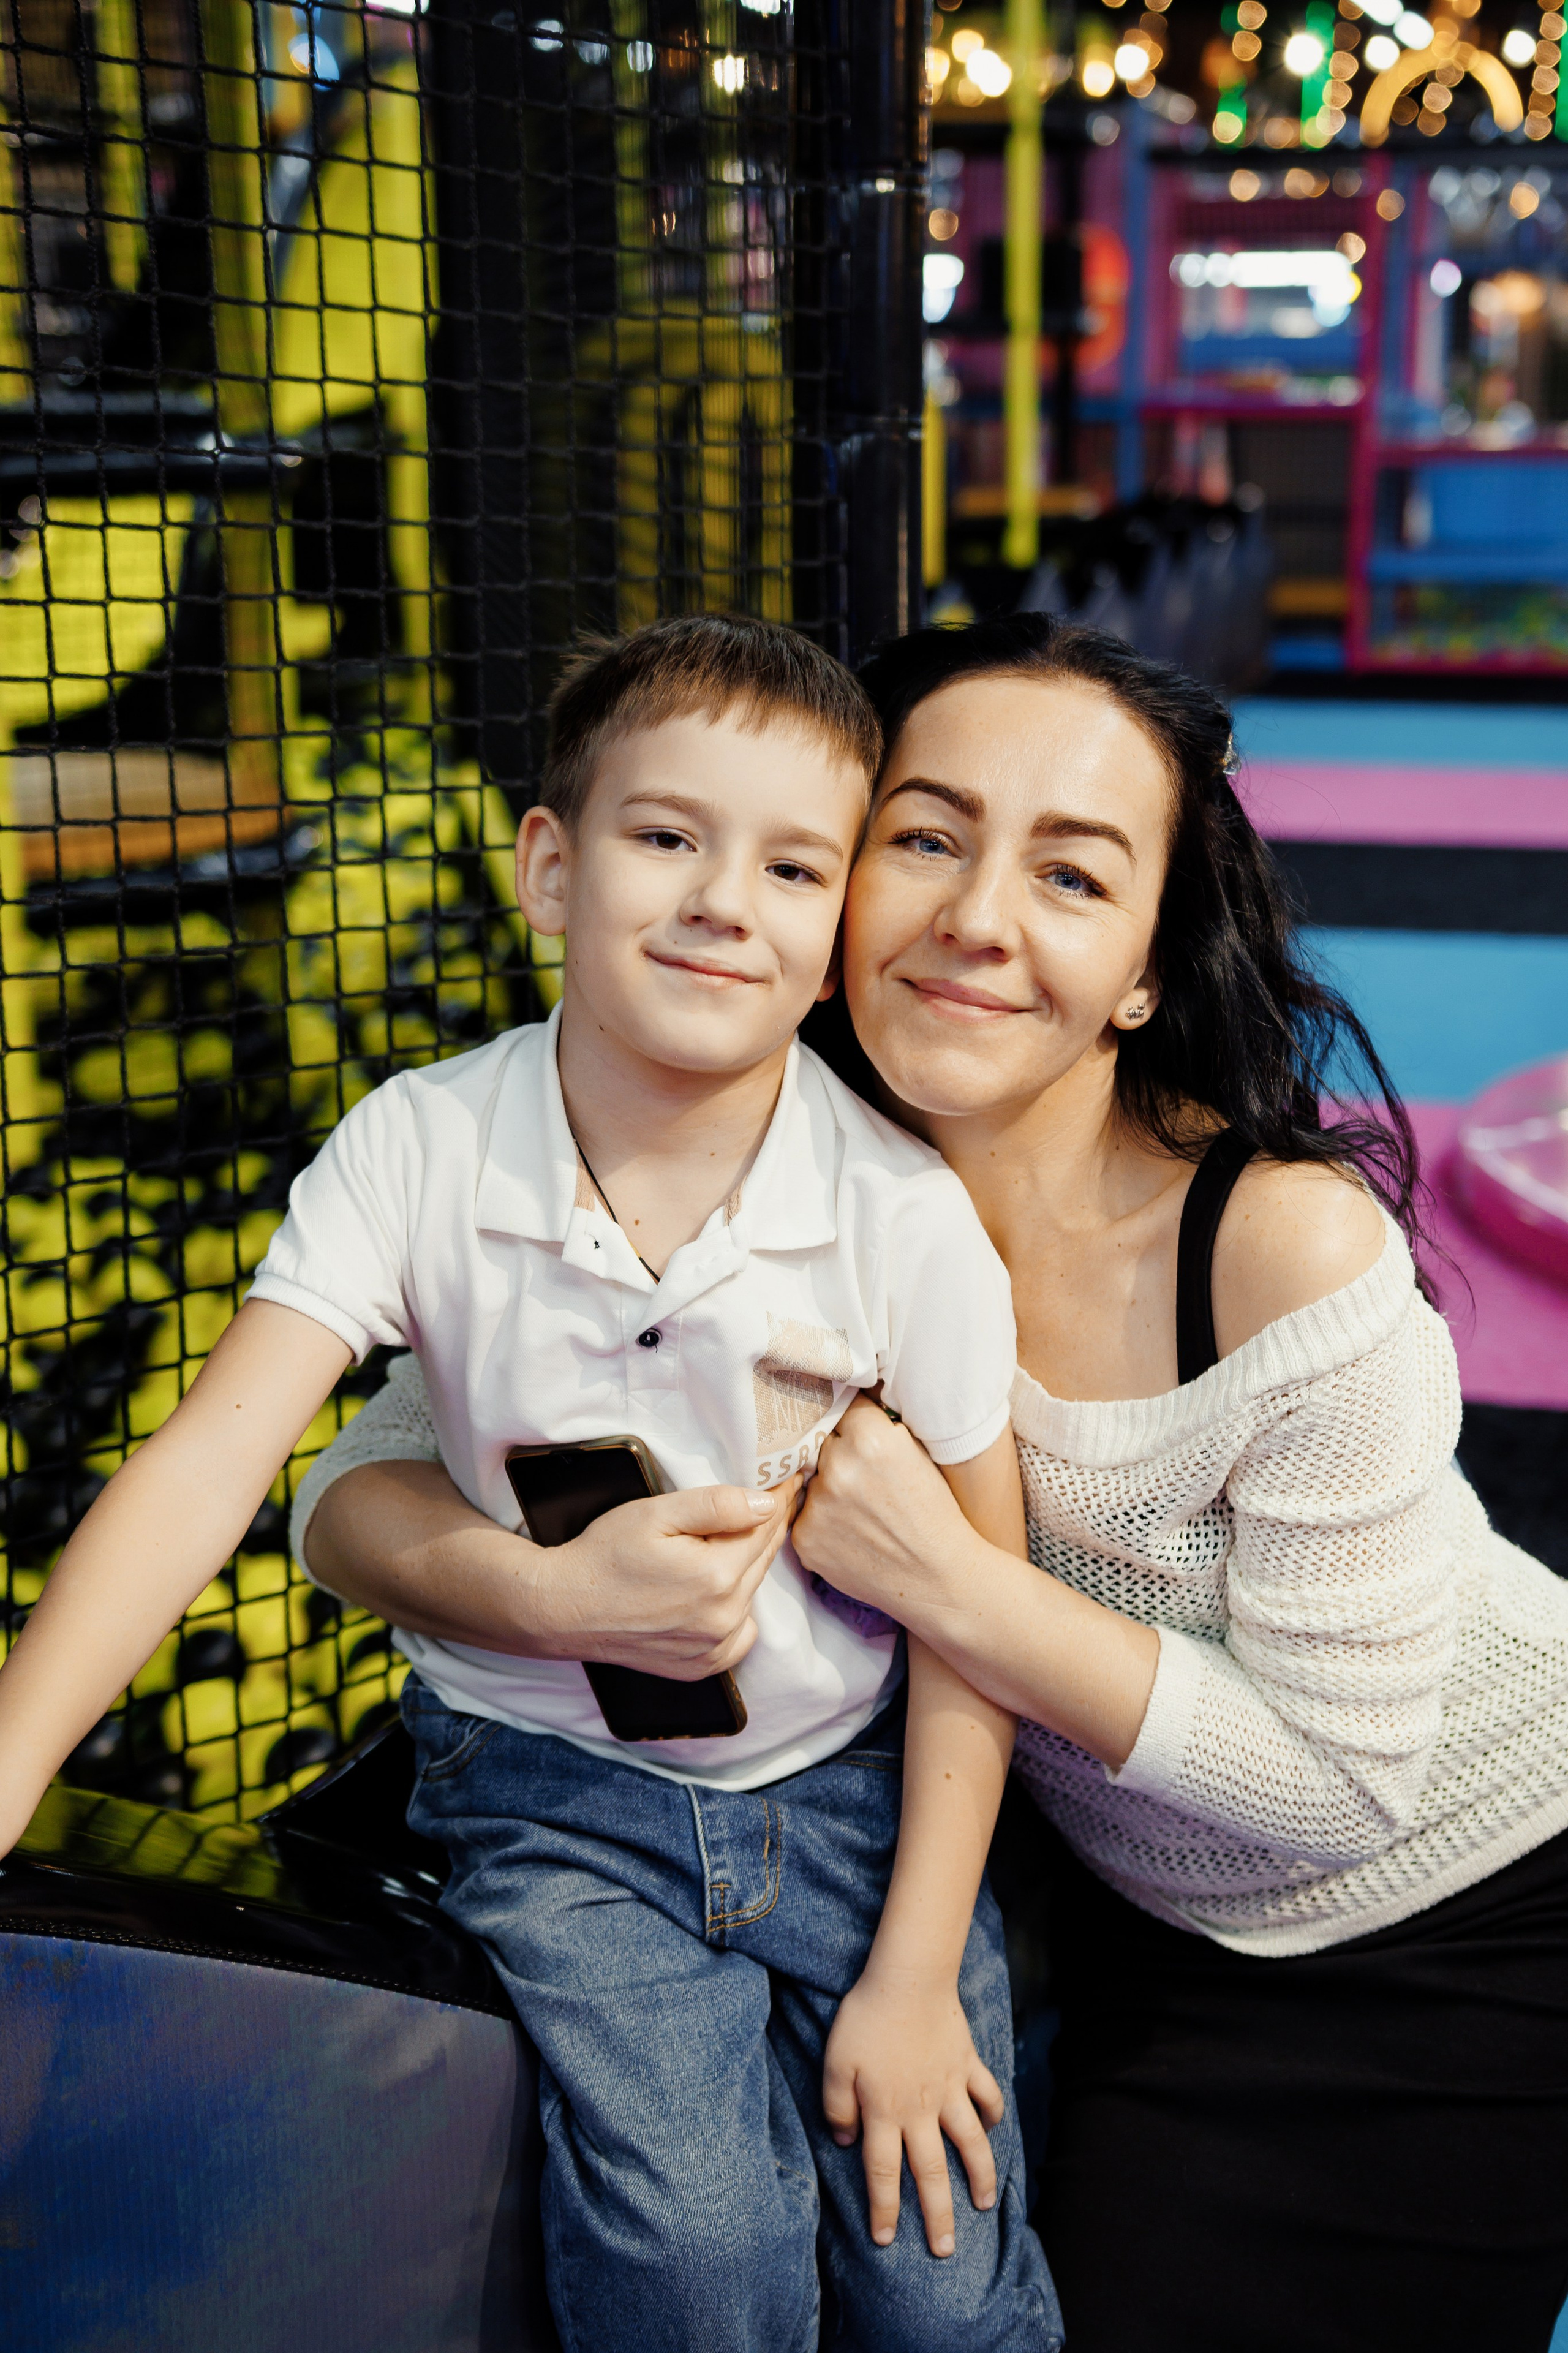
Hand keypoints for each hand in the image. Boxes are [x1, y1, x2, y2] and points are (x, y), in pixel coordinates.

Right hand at [549, 1478, 800, 1679]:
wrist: (565, 1608)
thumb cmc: (605, 1554)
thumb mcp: (655, 1514)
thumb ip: (716, 1506)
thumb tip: (767, 1504)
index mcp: (717, 1576)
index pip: (765, 1528)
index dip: (777, 1500)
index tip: (790, 1480)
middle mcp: (724, 1618)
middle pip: (762, 1560)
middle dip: (767, 1528)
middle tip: (775, 1499)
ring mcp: (715, 1648)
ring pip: (752, 1593)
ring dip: (749, 1567)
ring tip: (733, 1542)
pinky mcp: (704, 1666)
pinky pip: (741, 1633)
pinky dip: (737, 1610)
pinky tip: (718, 1592)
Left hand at [792, 1396, 970, 1621]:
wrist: (939, 1578)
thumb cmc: (934, 1514)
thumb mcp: (918, 1454)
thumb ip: (880, 1427)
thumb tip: (849, 1400)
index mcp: (871, 1439)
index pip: (845, 1408)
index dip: (858, 1426)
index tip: (865, 1439)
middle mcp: (838, 1468)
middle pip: (824, 1443)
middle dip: (840, 1455)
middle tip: (866, 1481)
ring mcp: (817, 1506)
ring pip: (812, 1480)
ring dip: (828, 1489)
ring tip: (861, 1512)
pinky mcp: (804, 1539)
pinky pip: (804, 1514)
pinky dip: (821, 1521)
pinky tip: (850, 1534)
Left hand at [823, 1962, 1004, 2256]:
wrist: (908, 1979)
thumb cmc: (865, 2018)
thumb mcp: (834, 2063)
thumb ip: (836, 2106)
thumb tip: (843, 2141)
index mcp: (885, 2112)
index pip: (884, 2173)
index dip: (884, 2209)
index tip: (886, 2240)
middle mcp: (921, 2109)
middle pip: (931, 2172)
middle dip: (938, 2216)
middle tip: (945, 2250)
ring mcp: (950, 2088)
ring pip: (970, 2143)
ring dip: (980, 2176)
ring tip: (985, 2205)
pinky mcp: (968, 2064)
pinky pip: (988, 2094)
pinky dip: (994, 2113)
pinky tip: (994, 2128)